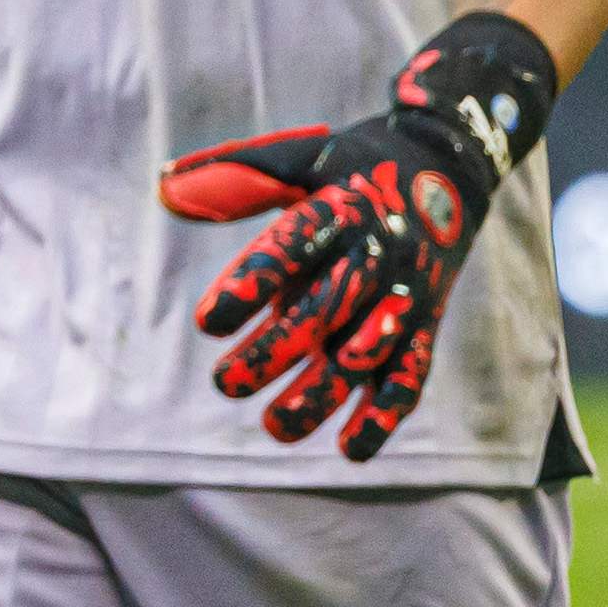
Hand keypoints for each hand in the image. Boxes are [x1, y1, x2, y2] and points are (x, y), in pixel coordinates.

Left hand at [157, 14, 556, 463]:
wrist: (445, 167)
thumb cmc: (351, 166)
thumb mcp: (299, 158)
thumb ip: (236, 178)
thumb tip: (162, 192)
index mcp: (339, 209)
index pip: (292, 249)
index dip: (251, 285)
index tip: (207, 322)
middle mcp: (375, 254)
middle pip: (324, 309)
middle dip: (274, 351)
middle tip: (224, 383)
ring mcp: (404, 293)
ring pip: (365, 353)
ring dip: (322, 394)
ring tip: (273, 425)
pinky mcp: (424, 324)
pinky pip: (411, 373)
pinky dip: (384, 414)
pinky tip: (348, 448)